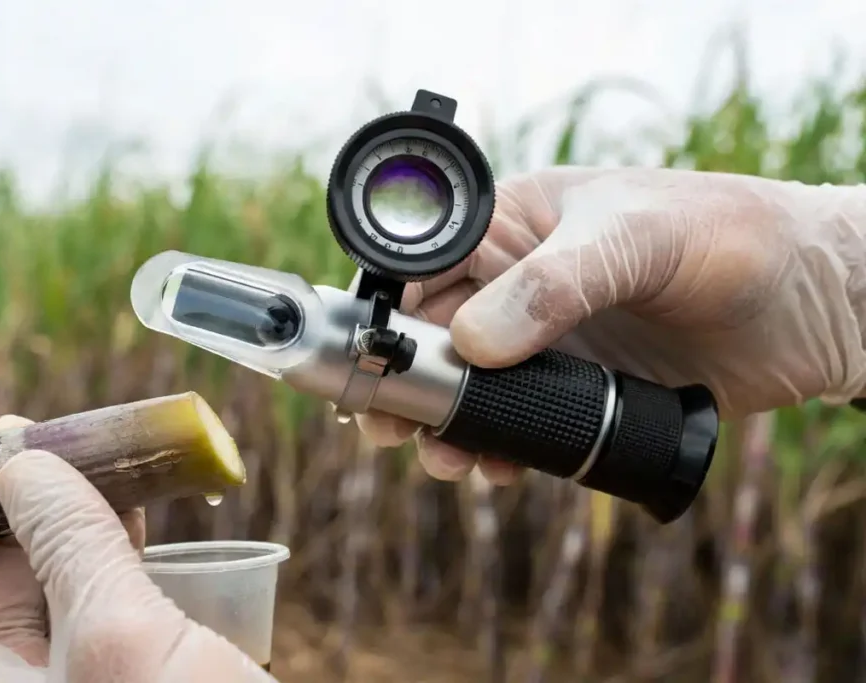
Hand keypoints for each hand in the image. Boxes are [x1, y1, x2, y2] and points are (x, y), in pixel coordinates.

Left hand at [0, 415, 273, 682]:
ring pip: (65, 596)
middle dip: (16, 518)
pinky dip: (121, 556)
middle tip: (34, 446)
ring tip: (88, 464)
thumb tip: (23, 462)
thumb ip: (70, 547)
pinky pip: (117, 607)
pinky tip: (137, 515)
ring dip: (74, 528)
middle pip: (1, 597)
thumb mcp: (119, 635)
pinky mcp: (147, 679)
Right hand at [357, 166, 865, 484]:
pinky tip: (498, 468)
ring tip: (447, 460)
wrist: (817, 304)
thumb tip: (471, 344)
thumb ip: (554, 286)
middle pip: (435, 336)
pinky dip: (500, 449)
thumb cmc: (732, 235)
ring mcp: (549, 342)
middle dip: (408, 384)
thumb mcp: (637, 239)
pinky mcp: (580, 390)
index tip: (377, 361)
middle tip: (389, 428)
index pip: (429, 264)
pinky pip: (521, 424)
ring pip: (470, 390)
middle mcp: (521, 283)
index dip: (394, 313)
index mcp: (517, 224)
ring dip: (447, 427)